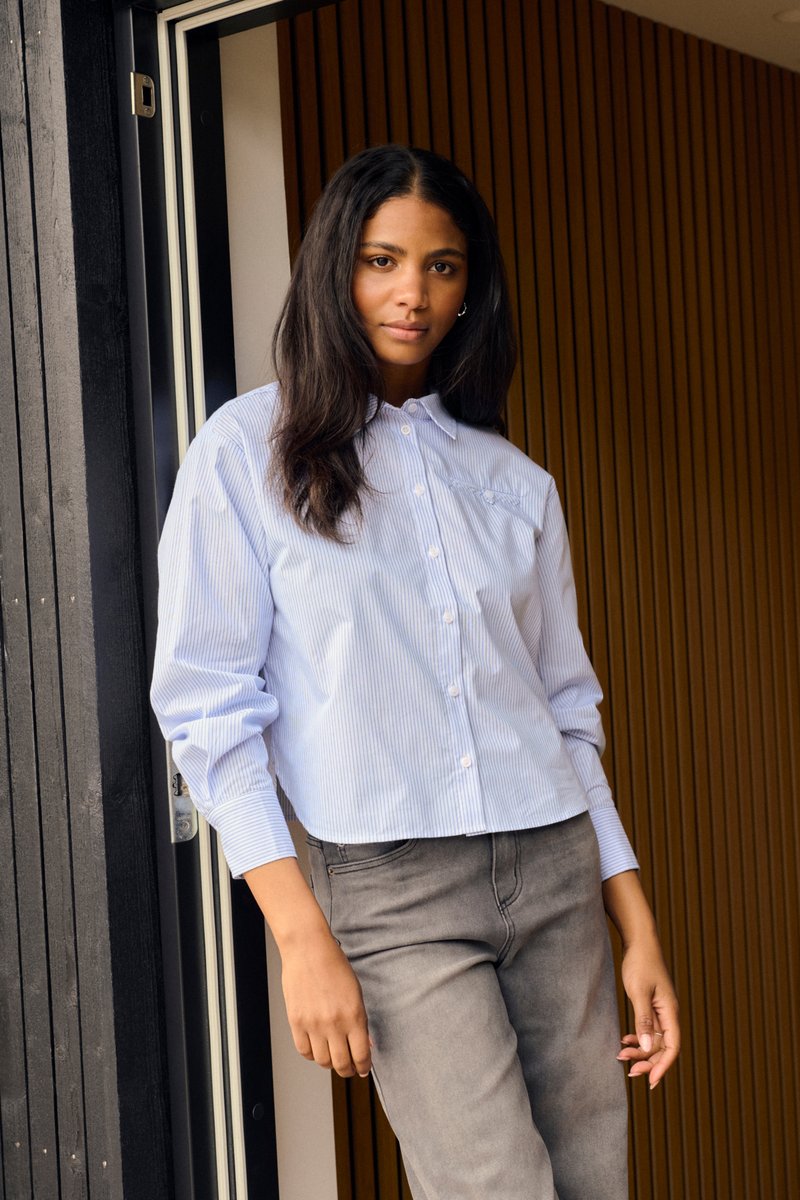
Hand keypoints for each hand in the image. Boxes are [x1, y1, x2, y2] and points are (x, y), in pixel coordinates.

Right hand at [281, 929, 372, 1078]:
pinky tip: (317, 1048)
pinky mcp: (296, 1022)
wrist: (308, 950)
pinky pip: (304, 1051)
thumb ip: (360, 1021)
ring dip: (329, 1063)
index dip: (363, 1067)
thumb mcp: (356, 993)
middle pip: (342, 1064)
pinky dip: (312, 1055)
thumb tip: (365, 1044)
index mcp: (354, 1015)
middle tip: (349, 1068)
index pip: (361, 1055)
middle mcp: (334, 1024)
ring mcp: (313, 1025)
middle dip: (348, 1070)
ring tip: (333, 1057)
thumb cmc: (334, 966)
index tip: (363, 1069)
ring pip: (323, 1061)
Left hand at [617, 938, 679, 1089]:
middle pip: (663, 1047)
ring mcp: (660, 1010)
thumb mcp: (639, 992)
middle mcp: (668, 1014)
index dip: (663, 1066)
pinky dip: (637, 1038)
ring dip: (639, 1050)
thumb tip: (645, 1047)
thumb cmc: (640, 963)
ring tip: (620, 1055)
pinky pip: (648, 1030)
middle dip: (647, 1061)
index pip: (672, 1047)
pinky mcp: (651, 1006)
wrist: (640, 941)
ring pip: (653, 1040)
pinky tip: (624, 1041)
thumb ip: (643, 1019)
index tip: (650, 1081)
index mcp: (670, 1012)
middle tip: (628, 1071)